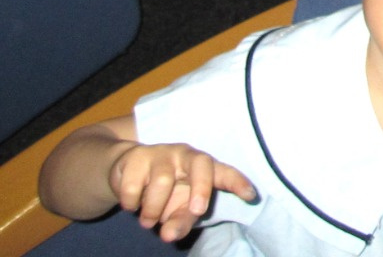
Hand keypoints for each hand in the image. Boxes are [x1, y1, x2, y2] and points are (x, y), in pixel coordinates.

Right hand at [110, 142, 256, 242]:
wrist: (127, 172)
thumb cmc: (164, 192)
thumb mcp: (176, 210)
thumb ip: (180, 223)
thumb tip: (169, 235)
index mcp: (203, 168)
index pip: (224, 172)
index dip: (237, 182)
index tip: (251, 195)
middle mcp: (186, 156)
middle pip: (201, 164)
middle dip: (202, 188)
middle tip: (197, 211)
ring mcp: (162, 153)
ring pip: (162, 181)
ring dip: (153, 209)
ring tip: (148, 221)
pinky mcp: (136, 156)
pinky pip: (133, 185)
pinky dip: (131, 203)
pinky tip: (132, 204)